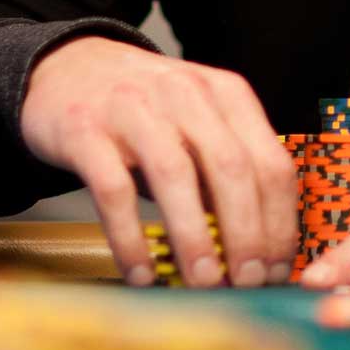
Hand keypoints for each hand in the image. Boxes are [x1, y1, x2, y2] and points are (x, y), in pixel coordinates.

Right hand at [19, 37, 295, 288]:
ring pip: (175, 176)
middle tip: (247, 282)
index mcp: (226, 94)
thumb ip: (228, 171)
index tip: (277, 268)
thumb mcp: (199, 122)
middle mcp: (186, 95)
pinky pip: (113, 191)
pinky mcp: (85, 131)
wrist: (69, 67)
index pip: (271, 162)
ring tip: (203, 282)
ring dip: (194, 237)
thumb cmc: (147, 108)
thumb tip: (259, 248)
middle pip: (231, 168)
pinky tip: (141, 273)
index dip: (280, 222)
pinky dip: (130, 238)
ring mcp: (134, 109)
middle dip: (246, 234)